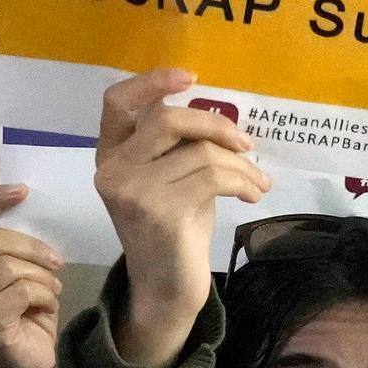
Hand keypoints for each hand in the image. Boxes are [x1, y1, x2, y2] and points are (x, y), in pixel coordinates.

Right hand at [0, 184, 62, 367]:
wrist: (29, 366)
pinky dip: (44, 296)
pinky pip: (21, 291)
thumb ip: (14, 245)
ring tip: (50, 293)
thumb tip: (29, 207)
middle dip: (33, 249)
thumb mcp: (21, 271)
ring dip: (42, 278)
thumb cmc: (27, 315)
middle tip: (56, 264)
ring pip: (10, 267)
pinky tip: (45, 309)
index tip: (23, 191)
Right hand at [93, 69, 263, 367]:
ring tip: (257, 183)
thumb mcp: (172, 178)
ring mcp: (131, 190)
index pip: (117, 102)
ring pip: (200, 152)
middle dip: (217, 125)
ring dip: (241, 165)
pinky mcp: (158, 211)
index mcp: (110, 154)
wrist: (167, 289)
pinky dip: (243, 182)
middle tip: (246, 144)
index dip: (152, 81)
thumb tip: (222, 118)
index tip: (192, 78)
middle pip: (168, 119)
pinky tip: (252, 196)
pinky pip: (214, 177)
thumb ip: (180, 145)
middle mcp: (112, 169)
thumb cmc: (174, 230)